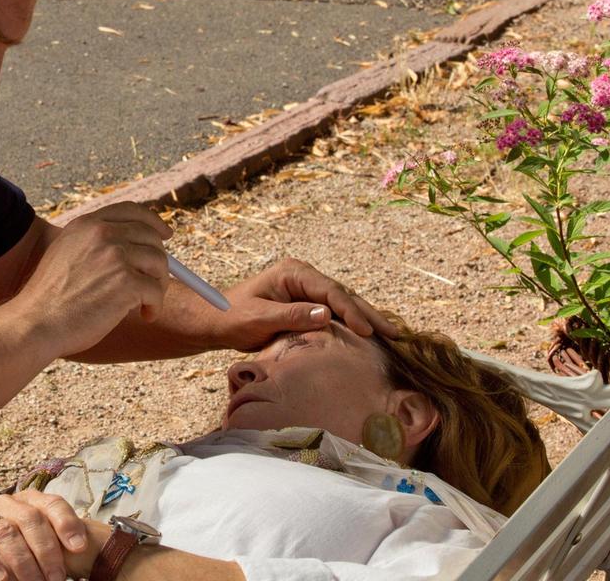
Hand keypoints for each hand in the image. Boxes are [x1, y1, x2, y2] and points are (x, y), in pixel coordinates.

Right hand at [0, 490, 87, 580]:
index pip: (52, 503)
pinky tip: (0, 578)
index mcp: (28, 503)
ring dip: (21, 560)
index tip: (79, 546)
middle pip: (31, 518)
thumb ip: (53, 545)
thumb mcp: (32, 546)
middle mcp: (5, 504)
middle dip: (46, 550)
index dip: (66, 522)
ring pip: (4, 531)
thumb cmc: (6, 553)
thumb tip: (83, 554)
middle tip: (56, 578)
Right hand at [15, 202, 171, 356]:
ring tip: (145, 305)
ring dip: (158, 287)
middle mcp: (102, 233)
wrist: (35, 323)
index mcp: (86, 224)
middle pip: (151, 237)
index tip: (165, 235)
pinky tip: (145, 316)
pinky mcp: (126, 282)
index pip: (130, 211)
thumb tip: (137, 250)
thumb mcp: (66, 255)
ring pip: (159, 263)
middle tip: (154, 285)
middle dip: (158, 262)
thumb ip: (95, 245)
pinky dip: (155, 307)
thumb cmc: (49, 300)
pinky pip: (156, 291)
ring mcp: (115, 256)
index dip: (153, 222)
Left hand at [217, 258, 396, 350]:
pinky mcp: (306, 303)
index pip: (330, 291)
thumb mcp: (258, 318)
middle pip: (342, 294)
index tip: (367, 331)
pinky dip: (352, 323)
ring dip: (365, 318)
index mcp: (292, 272)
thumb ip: (291, 316)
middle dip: (368, 314)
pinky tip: (369, 336)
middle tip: (394, 333)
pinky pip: (334, 312)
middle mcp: (303, 276)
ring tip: (390, 335)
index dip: (350, 311)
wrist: (215, 320)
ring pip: (343, 303)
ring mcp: (306, 289)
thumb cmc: (231, 317)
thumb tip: (327, 314)